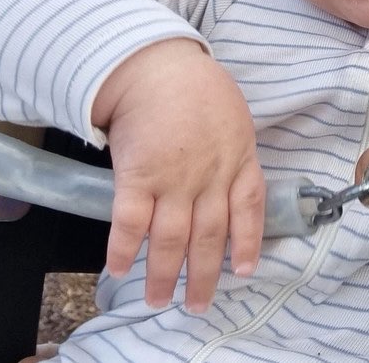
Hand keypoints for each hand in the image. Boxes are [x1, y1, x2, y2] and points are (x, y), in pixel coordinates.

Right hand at [92, 38, 265, 312]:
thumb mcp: (234, 118)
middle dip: (203, 276)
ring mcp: (174, 179)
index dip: (247, 243)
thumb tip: (230, 178)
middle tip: (197, 304)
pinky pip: (130, 221)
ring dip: (164, 274)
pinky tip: (119, 268)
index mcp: (238, 160)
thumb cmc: (196, 86)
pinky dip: (125, 248)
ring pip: (172, 239)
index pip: (249, 210)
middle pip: (209, 237)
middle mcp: (210, 177)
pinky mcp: (137, 175)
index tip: (243, 270)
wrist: (156, 65)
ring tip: (158, 300)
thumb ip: (234, 152)